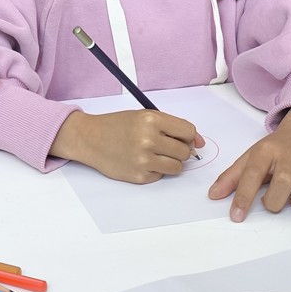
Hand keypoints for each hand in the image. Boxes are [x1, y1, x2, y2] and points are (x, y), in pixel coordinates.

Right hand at [51, 110, 202, 182]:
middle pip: (185, 151)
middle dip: (179, 149)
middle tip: (163, 145)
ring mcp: (144, 159)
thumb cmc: (118, 125)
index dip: (187, 135)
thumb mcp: (144, 116)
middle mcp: (148, 139)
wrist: (90, 138)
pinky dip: (156, 170)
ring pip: (178, 167)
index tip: (180, 137)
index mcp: (151, 120)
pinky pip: (161, 175)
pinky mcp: (140, 176)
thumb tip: (199, 143)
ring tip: (154, 154)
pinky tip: (141, 161)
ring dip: (170, 161)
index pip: (188, 131)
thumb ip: (172, 126)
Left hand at [209, 106, 290, 221]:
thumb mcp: (250, 157)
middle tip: (273, 202)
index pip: (252, 174)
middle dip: (275, 201)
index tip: (237, 216)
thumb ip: (232, 177)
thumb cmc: (275, 150)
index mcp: (267, 151)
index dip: (243, 197)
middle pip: (283, 182)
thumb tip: (213, 195)